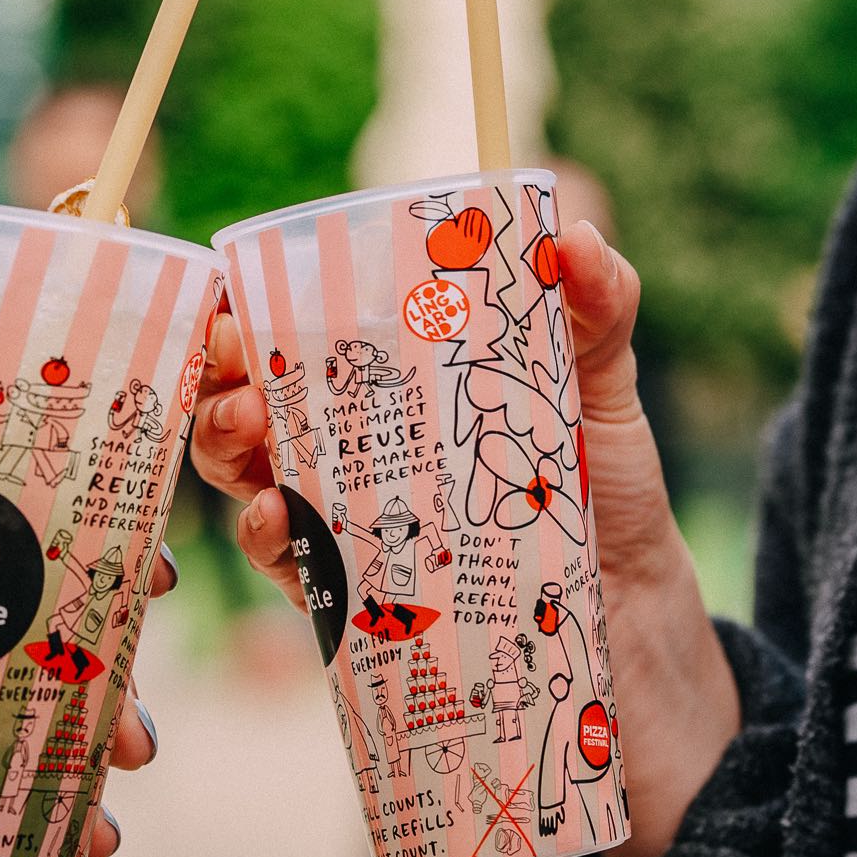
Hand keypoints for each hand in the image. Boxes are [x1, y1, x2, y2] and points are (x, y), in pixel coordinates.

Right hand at [189, 223, 738, 856]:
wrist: (636, 620)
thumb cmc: (605, 493)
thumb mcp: (599, 390)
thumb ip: (596, 313)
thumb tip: (579, 236)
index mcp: (396, 389)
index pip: (297, 340)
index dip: (247, 315)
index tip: (232, 298)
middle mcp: (357, 455)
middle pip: (252, 407)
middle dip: (221, 380)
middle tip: (236, 366)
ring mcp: (351, 528)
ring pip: (250, 482)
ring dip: (226, 450)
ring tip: (248, 430)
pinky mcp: (361, 602)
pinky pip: (291, 570)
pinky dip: (270, 541)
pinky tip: (279, 518)